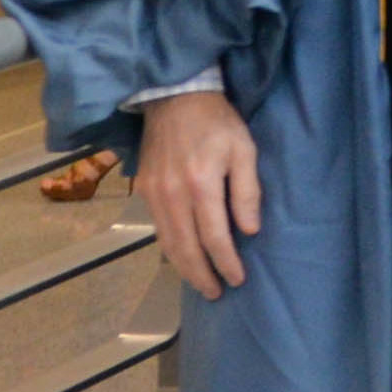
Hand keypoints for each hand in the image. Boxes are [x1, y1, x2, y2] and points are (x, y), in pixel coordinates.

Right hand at [138, 90, 260, 298]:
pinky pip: (158, 229)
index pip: (214, 238)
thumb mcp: (244, 150)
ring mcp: (153, 194)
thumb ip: (247, 192)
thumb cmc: (218, 123)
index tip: (238, 280)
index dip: (226, 263)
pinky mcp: (143, 191)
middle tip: (216, 293)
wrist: (173, 98)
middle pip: (185, 249)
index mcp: (201, 185)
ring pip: (167, 243)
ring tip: (200, 283)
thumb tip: (248, 231)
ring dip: (183, 267)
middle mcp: (172, 195)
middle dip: (201, 275)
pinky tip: (182, 257)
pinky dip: (170, 248)